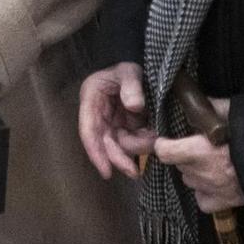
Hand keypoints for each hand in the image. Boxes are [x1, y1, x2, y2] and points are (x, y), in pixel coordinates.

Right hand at [78, 62, 155, 179]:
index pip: (89, 131)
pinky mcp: (126, 128)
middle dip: (119, 159)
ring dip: (136, 149)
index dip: (96, 153)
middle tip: (134, 173)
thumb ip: (131, 85)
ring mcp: (113, 124)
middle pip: (105, 144)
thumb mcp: (128, 71)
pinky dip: (144, 144)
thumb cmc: (127, 70)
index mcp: (91, 101)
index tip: (106, 171)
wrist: (141, 71)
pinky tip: (154, 140)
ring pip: (121, 146)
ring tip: (154, 142)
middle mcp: (99, 117)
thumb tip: (135, 106)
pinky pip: (133, 141)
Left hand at [156, 106, 242, 212]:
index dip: (164, 144)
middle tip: (199, 145)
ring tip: (211, 162)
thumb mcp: (233, 111)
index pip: (165, 152)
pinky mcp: (224, 203)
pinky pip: (203, 200)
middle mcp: (203, 174)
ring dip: (195, 172)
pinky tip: (214, 182)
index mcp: (201, 151)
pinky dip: (204, 191)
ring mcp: (213, 190)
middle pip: (179, 165)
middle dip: (184, 155)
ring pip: (189, 181)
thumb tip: (194, 100)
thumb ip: (210, 107)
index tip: (167, 139)